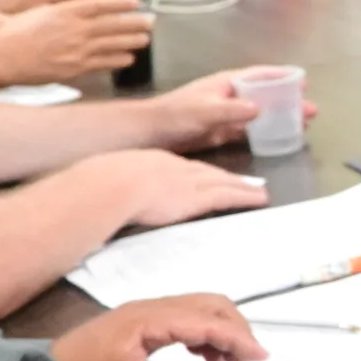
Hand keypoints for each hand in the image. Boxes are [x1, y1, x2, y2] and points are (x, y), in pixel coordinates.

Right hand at [0, 0, 153, 88]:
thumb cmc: (9, 32)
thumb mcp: (33, 9)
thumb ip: (57, 4)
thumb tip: (78, 0)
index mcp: (63, 12)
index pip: (99, 5)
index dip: (120, 2)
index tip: (136, 1)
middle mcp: (74, 30)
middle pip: (112, 25)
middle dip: (133, 23)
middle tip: (150, 21)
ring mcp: (75, 51)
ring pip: (111, 44)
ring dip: (131, 41)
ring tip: (145, 39)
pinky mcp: (73, 70)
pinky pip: (101, 64)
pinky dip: (117, 61)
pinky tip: (128, 59)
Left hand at [50, 294, 266, 360]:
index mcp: (146, 321)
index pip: (204, 322)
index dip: (236, 338)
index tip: (261, 357)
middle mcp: (149, 308)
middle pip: (208, 304)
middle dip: (236, 328)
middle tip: (251, 359)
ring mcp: (145, 312)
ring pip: (199, 308)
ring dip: (222, 329)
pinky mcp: (141, 321)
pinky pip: (185, 316)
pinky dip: (205, 332)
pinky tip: (207, 357)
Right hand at [79, 147, 269, 228]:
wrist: (112, 184)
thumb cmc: (101, 183)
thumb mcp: (108, 176)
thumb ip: (114, 184)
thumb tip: (103, 192)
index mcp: (154, 161)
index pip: (183, 167)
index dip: (199, 172)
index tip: (208, 176)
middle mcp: (177, 168)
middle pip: (209, 172)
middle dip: (227, 177)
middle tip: (246, 180)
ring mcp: (189, 182)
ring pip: (224, 182)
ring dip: (243, 186)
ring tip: (259, 191)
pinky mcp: (197, 198)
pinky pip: (227, 197)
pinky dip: (245, 197)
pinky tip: (259, 198)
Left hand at [146, 68, 315, 151]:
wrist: (149, 134)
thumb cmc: (174, 115)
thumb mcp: (204, 110)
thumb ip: (232, 109)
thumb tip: (260, 108)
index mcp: (226, 84)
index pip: (259, 75)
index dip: (281, 76)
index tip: (302, 80)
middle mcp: (229, 96)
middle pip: (265, 95)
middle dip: (288, 100)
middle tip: (310, 109)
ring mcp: (225, 114)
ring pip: (260, 114)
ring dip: (279, 117)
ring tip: (301, 124)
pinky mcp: (220, 132)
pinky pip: (249, 130)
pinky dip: (264, 132)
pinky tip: (276, 138)